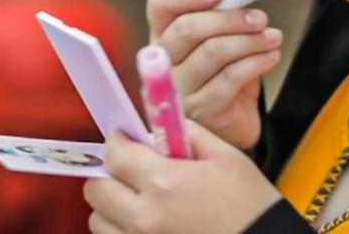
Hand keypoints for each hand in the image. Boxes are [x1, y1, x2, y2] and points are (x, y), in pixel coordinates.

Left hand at [84, 121, 281, 233]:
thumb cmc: (252, 205)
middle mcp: (145, 217)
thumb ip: (188, 134)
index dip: (118, 141)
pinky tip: (146, 221)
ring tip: (139, 199)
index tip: (124, 138)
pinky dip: (122, 229)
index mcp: (164, 182)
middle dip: (110, 173)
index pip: (115, 154)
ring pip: (99, 221)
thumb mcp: (226, 157)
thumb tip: (161, 125)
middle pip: (97, 189)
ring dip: (112, 206)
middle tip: (129, 168)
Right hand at [146, 0, 282, 149]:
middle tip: (260, 18)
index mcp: (164, 36)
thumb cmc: (225, 78)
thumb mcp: (225, 41)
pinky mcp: (201, 111)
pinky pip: (230, 78)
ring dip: (250, 40)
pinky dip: (256, 62)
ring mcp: (179, 89)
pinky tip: (271, 57)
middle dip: (230, 18)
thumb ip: (224, 12)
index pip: (160, 3)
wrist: (234, 126)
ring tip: (273, 38)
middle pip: (187, 28)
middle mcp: (163, 62)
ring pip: (213, 52)